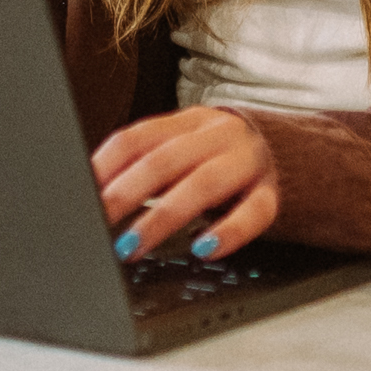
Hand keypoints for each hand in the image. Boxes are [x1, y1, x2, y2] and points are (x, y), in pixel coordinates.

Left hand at [93, 106, 276, 266]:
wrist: (292, 154)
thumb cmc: (218, 159)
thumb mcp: (184, 151)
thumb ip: (147, 165)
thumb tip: (93, 194)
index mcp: (187, 122)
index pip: (137, 137)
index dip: (105, 165)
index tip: (79, 193)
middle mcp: (216, 136)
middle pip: (164, 161)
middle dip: (125, 194)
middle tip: (97, 224)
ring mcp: (247, 162)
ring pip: (202, 185)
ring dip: (161, 218)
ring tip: (132, 246)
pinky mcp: (273, 192)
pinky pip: (253, 212)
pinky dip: (227, 231)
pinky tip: (203, 249)